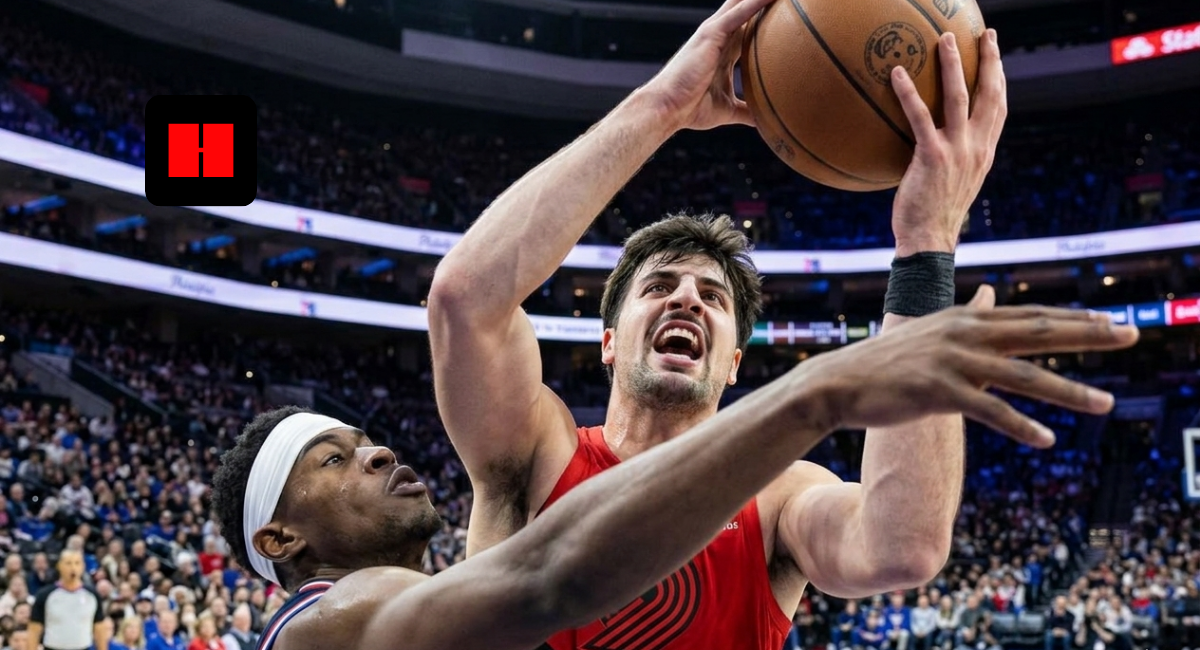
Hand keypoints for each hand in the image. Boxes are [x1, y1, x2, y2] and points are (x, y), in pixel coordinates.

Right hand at [639, 0, 774, 131]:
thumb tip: (766, 121)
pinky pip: (739, 13)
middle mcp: (720, 36)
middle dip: (764, 1)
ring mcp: (715, 32)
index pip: (750, 27)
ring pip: (744, 3)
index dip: (767, 17)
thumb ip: (747, 110)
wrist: (667, 109)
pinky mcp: (711, 33)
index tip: (789, 11)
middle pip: (747, 7)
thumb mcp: (727, 109)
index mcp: (725, 50)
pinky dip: (755, 4)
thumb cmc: (690, 109)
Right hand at [806, 286, 1137, 446]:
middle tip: (1133, 334)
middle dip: (1090, 335)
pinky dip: (1020, 426)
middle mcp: (963, 334)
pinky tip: (1046, 440)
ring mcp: (951, 362)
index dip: (1077, 318)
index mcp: (965, 320)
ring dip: (1068, 391)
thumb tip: (989, 295)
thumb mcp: (930, 330)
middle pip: (1039, 333)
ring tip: (1106, 405)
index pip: (1032, 316)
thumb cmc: (886, 362)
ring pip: (1022, 376)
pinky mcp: (937, 392)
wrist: (838, 382)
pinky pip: (989, 412)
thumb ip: (965, 314)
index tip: (1115, 322)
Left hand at [890, 30, 1007, 255]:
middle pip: (990, 94)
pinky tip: (896, 74)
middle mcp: (978, 148)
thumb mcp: (955, 183)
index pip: (999, 108)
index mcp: (985, 152)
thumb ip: (954, 158)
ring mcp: (957, 151)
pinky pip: (920, 117)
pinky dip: (908, 92)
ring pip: (959, 97)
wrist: (930, 240)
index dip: (1000, 78)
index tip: (996, 56)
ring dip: (953, 64)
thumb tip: (936, 141)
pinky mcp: (932, 157)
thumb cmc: (934, 215)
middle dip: (990, 60)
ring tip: (944, 39)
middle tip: (986, 34)